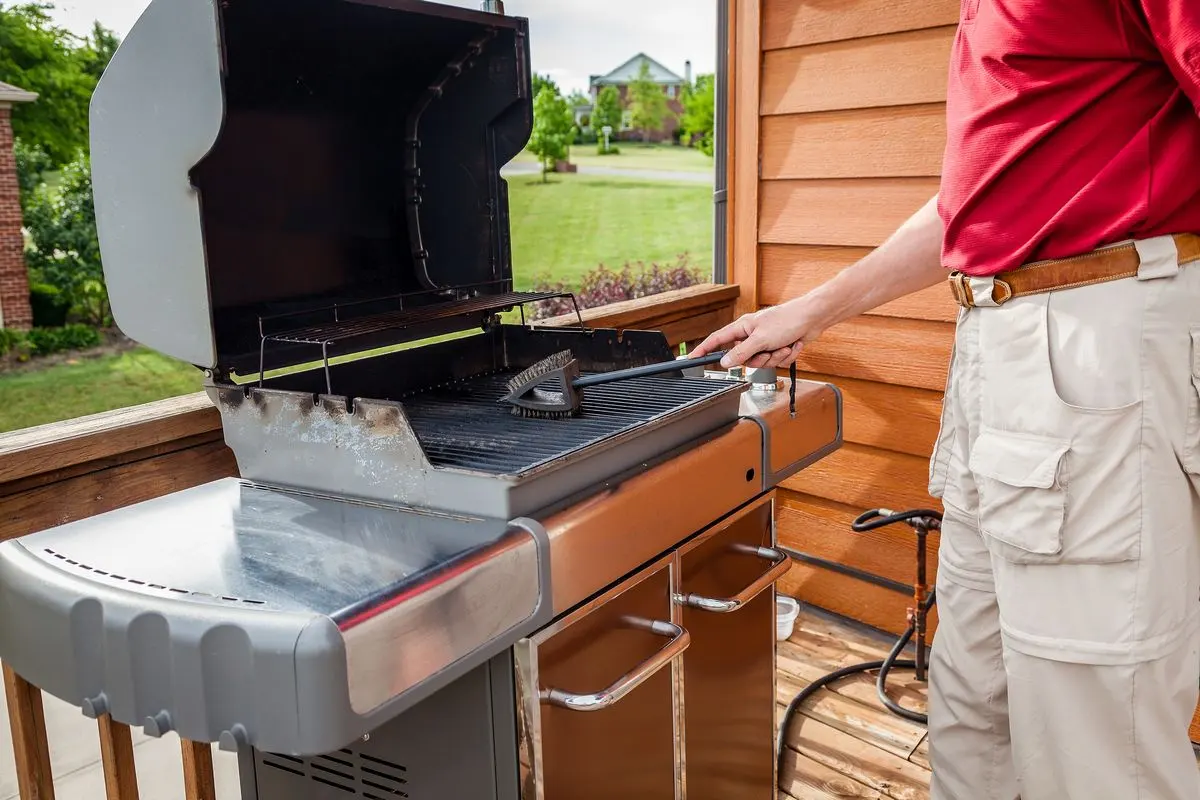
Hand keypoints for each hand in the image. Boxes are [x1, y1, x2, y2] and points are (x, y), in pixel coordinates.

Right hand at [690, 299, 826, 368]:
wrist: (813, 318)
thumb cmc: (787, 320)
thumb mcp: (760, 339)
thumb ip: (740, 353)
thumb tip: (724, 362)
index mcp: (742, 328)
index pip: (717, 340)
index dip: (704, 350)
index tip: (692, 358)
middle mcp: (751, 335)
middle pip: (744, 359)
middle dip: (760, 359)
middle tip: (768, 351)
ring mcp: (765, 342)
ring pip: (762, 363)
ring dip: (775, 357)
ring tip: (784, 345)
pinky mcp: (777, 348)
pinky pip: (776, 361)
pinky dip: (786, 356)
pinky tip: (792, 345)